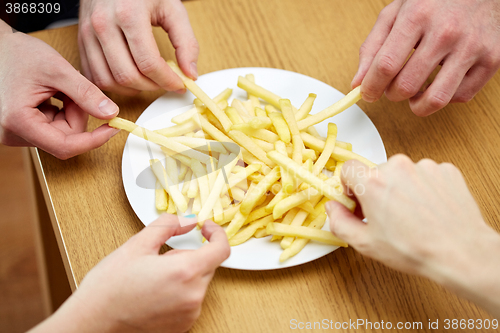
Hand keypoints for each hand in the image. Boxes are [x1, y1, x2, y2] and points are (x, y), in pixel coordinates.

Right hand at [0, 28, 119, 158]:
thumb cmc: (18, 54)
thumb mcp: (57, 70)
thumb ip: (86, 93)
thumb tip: (110, 113)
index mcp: (18, 122)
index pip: (65, 147)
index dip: (93, 140)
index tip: (113, 128)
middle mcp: (14, 134)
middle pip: (66, 139)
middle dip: (77, 114)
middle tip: (70, 89)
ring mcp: (17, 133)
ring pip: (63, 133)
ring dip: (70, 111)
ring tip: (56, 88)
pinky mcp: (23, 129)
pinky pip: (55, 127)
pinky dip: (62, 111)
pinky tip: (51, 94)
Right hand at [32, 215, 229, 332]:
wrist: (93, 321)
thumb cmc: (110, 286)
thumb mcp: (137, 245)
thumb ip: (168, 226)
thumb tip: (187, 220)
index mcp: (186, 272)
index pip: (222, 249)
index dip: (217, 233)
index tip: (205, 227)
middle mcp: (193, 295)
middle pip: (207, 264)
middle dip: (189, 255)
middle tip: (160, 258)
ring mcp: (190, 313)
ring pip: (199, 282)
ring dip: (184, 273)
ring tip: (153, 278)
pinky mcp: (184, 325)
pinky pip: (191, 299)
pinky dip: (180, 291)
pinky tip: (155, 292)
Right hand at [78, 0, 198, 94]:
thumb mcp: (172, 8)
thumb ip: (186, 42)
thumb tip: (190, 73)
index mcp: (129, 14)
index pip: (149, 63)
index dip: (167, 80)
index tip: (179, 84)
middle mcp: (104, 25)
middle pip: (128, 76)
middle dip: (151, 87)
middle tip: (165, 83)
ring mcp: (88, 34)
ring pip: (108, 81)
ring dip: (132, 89)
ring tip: (148, 81)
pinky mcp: (81, 41)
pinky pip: (94, 76)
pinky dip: (112, 85)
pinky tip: (129, 79)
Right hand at [326, 155, 499, 316]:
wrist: (460, 252)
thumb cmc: (414, 249)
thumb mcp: (366, 244)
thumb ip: (339, 222)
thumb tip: (333, 208)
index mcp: (373, 183)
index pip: (348, 168)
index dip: (350, 186)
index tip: (358, 200)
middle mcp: (397, 167)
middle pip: (377, 172)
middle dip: (378, 190)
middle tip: (387, 216)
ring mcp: (424, 167)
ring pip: (402, 173)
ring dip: (402, 189)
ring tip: (412, 215)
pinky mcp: (445, 170)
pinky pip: (426, 175)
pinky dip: (424, 188)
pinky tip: (428, 209)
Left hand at [352, 0, 499, 115]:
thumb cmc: (434, 1)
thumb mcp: (396, 13)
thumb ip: (373, 47)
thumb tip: (358, 83)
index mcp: (417, 16)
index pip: (386, 66)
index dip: (371, 87)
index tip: (367, 93)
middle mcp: (446, 32)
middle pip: (407, 86)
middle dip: (392, 94)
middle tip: (393, 87)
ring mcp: (471, 47)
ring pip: (435, 99)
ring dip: (417, 105)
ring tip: (414, 93)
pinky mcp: (492, 59)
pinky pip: (460, 97)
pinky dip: (444, 97)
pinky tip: (438, 83)